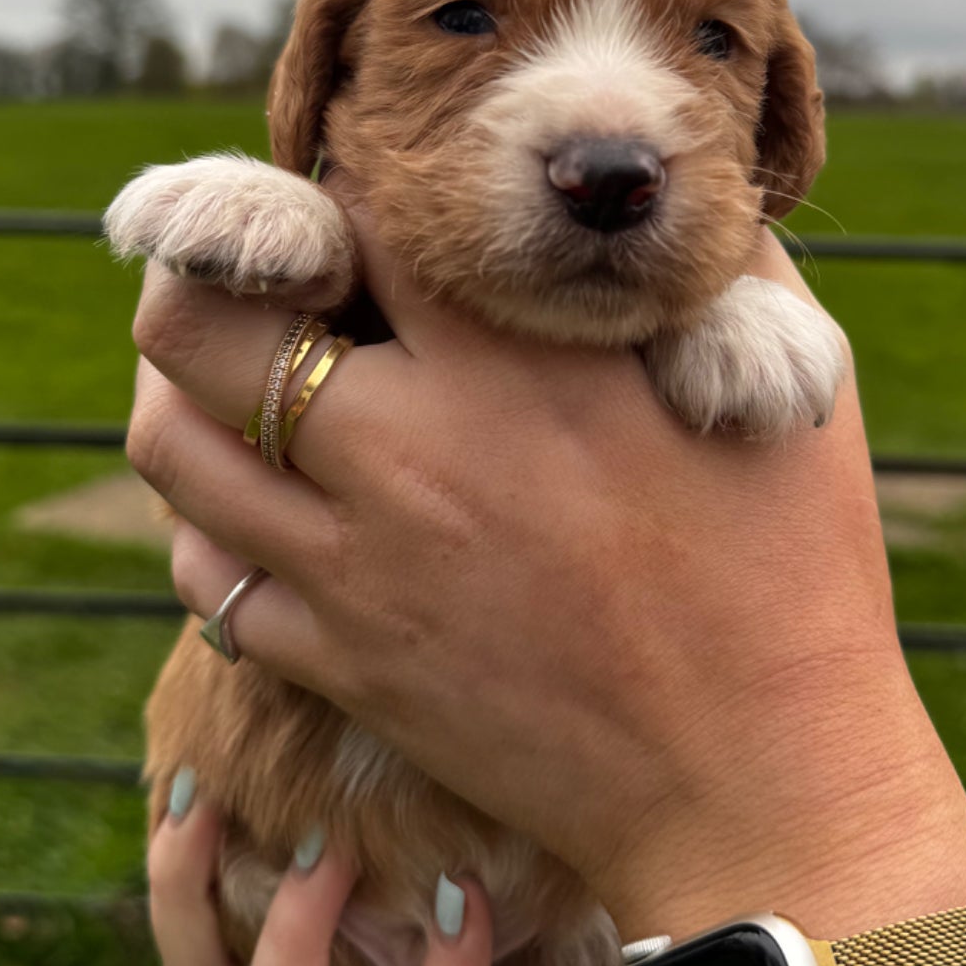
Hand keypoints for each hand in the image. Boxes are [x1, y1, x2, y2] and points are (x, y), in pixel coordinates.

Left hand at [128, 214, 965, 944]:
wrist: (755, 784)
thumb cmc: (792, 574)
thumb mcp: (788, 380)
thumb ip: (716, 263)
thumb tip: (655, 197)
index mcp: (516, 365)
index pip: (354, 215)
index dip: (342, 181)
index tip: (367, 193)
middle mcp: (408, 452)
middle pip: (200, 321)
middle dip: (207, 272)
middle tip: (254, 270)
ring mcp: (359, 566)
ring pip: (174, 446)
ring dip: (185, 392)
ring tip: (232, 375)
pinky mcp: (344, 664)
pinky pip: (208, 577)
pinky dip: (212, 527)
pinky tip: (264, 507)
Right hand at [147, 796, 630, 965]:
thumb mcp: (468, 958)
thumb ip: (420, 884)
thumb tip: (388, 749)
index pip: (205, 964)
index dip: (179, 882)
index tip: (190, 786)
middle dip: (210, 901)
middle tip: (257, 803)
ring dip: (299, 942)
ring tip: (339, 850)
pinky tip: (462, 905)